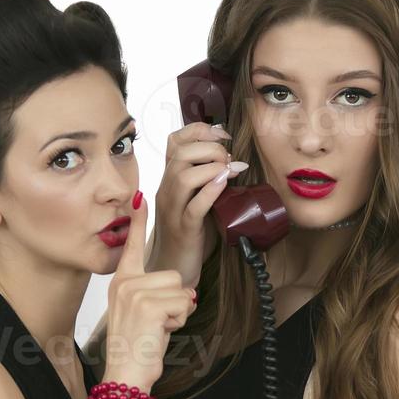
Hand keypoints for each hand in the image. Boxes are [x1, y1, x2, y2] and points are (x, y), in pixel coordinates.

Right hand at [102, 192, 196, 391]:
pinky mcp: (147, 304)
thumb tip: (185, 291)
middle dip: (176, 301)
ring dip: (179, 311)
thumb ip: (155, 294)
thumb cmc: (138, 346)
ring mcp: (134, 292)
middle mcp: (124, 282)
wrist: (126, 373)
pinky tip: (160, 332)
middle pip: (173, 274)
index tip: (139, 196)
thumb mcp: (143, 313)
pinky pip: (181, 302)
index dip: (137, 221)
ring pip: (179, 287)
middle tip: (158, 322)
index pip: (132, 246)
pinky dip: (178, 320)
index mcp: (122, 281)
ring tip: (159, 327)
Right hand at [153, 122, 245, 287]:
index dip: (200, 130)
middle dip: (210, 147)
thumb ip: (204, 180)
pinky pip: (195, 205)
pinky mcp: (185, 229)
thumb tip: (232, 161)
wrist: (174, 268)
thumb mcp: (194, 199)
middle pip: (180, 153)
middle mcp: (167, 191)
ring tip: (230, 171)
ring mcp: (173, 210)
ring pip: (184, 176)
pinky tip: (226, 183)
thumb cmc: (189, 232)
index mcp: (169, 181)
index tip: (223, 136)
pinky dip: (212, 190)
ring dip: (212, 166)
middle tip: (229, 158)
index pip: (174, 141)